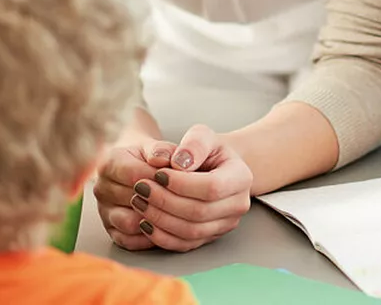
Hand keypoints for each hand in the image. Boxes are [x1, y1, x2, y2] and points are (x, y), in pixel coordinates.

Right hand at [95, 136, 176, 250]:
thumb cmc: (148, 157)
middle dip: (159, 199)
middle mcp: (101, 188)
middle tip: (178, 196)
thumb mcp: (156, 147)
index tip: (176, 178)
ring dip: (152, 219)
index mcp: (108, 164)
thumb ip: (162, 151)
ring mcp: (104, 211)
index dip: (159, 178)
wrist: (136, 166)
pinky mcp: (111, 230)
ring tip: (169, 210)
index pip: (134, 175)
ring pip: (129, 223)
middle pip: (132, 201)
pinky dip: (148, 235)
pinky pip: (130, 240)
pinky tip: (162, 224)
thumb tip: (168, 160)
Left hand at [97, 125, 252, 251]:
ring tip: (140, 201)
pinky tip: (145, 222)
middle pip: (200, 212)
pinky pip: (185, 244)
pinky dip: (162, 236)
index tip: (157, 173)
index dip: (181, 183)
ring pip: (191, 231)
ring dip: (160, 219)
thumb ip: (193, 143)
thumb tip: (178, 164)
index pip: (212, 187)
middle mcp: (238, 205)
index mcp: (241, 177)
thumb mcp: (202, 135)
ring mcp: (225, 225)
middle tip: (141, 188)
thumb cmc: (206, 150)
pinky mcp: (210, 237)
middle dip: (165, 201)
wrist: (213, 167)